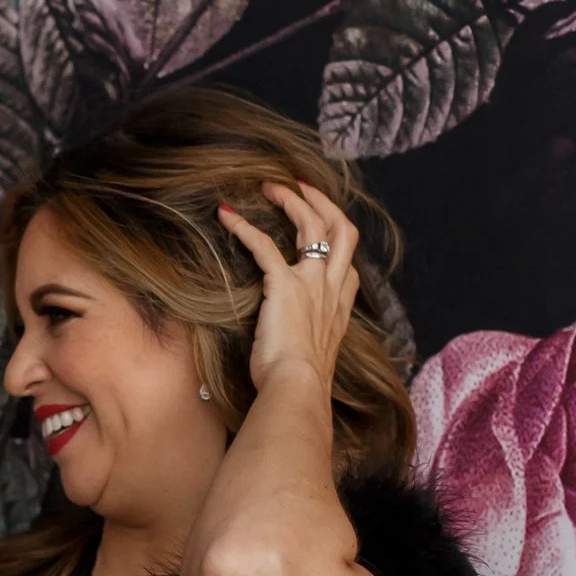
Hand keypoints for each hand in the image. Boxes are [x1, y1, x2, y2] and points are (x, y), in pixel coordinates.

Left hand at [217, 183, 360, 395]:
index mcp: (340, 305)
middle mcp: (333, 287)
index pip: (348, 262)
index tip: (320, 226)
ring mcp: (312, 283)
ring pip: (312, 225)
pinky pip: (264, 245)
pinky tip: (226, 215)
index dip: (336, 239)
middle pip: (342, 229)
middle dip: (322, 203)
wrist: (299, 388)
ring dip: (291, 201)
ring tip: (270, 187)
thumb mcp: (314, 355)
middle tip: (300, 186)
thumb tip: (292, 341)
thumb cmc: (300, 381)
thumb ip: (309, 338)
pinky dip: (244, 227)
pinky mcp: (284, 285)